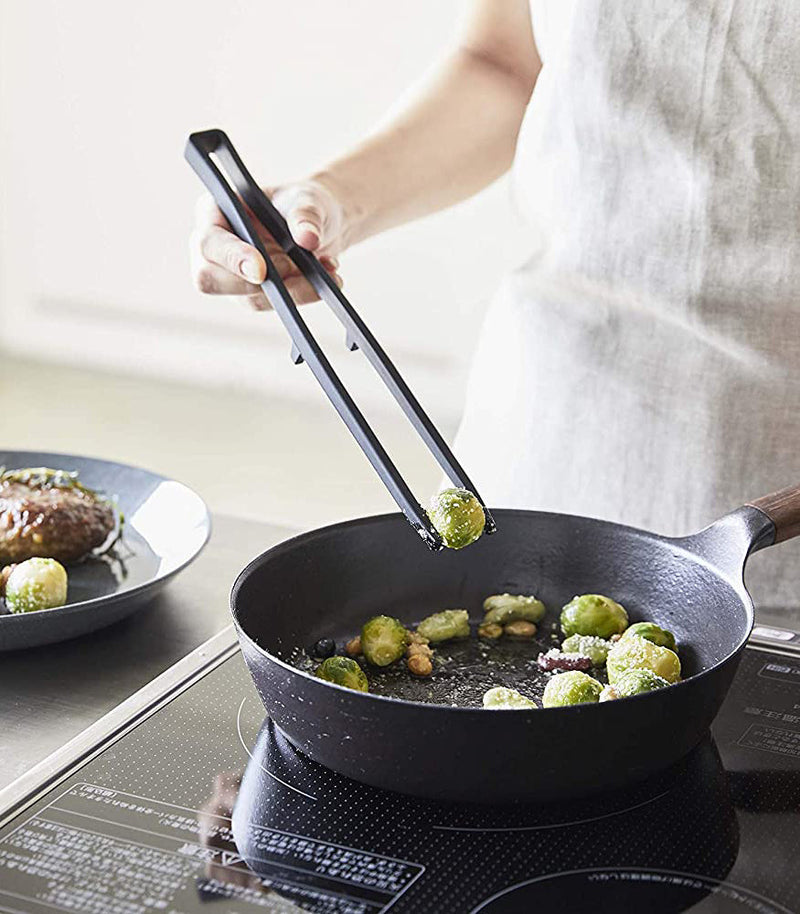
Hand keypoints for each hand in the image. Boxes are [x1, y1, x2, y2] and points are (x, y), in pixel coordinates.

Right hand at [190, 178, 344, 309]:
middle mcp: (216, 248)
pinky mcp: (254, 295)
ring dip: (290, 289)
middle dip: (254, 283)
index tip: (260, 270)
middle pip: (211, 280)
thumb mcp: (309, 199)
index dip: (230, 258)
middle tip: (293, 270)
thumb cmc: (304, 204)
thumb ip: (307, 214)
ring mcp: (232, 276)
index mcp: (214, 212)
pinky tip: (329, 277)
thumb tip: (307, 238)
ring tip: (326, 268)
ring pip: (249, 298)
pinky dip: (304, 294)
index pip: (208, 242)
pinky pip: (274, 305)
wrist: (321, 226)